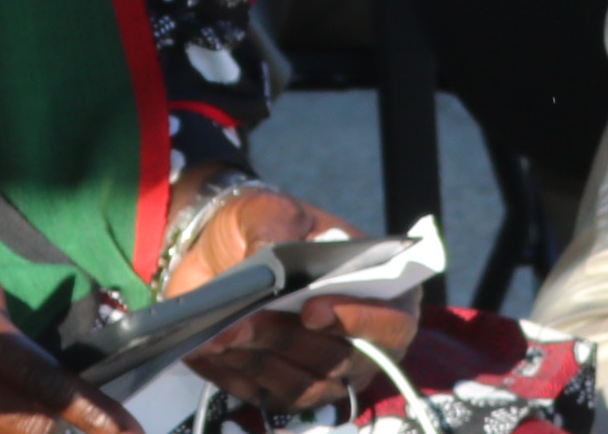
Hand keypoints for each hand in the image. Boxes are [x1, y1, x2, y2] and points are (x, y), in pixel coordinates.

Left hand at [161, 186, 416, 418]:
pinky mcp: (290, 390)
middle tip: (248, 316)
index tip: (312, 310)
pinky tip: (214, 347)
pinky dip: (240, 372)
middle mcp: (364, 342)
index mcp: (381, 292)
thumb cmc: (266, 226)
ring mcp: (328, 373)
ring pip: (304, 383)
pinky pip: (271, 395)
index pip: (393, 323)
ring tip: (223, 330)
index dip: (359, 322)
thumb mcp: (271, 212)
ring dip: (261, 356)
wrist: (223, 247)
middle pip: (343, 361)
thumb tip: (268, 261)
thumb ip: (276, 231)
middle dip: (290, 338)